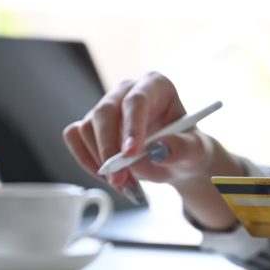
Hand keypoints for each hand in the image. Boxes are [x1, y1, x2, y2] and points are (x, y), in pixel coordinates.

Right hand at [62, 72, 211, 190]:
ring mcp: (106, 106)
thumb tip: (159, 151)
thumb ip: (181, 148)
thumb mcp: (195, 151)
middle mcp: (127, 91)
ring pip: (86, 127)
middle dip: (109, 148)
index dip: (132, 126)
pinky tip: (106, 177)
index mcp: (156, 86)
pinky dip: (85, 159)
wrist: (176, 159)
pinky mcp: (91, 124)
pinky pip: (74, 137)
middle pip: (104, 112)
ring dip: (100, 161)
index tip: (131, 154)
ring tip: (124, 183)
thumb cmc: (187, 149)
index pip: (137, 100)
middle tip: (119, 179)